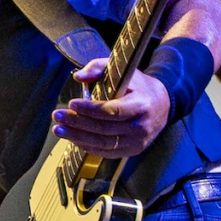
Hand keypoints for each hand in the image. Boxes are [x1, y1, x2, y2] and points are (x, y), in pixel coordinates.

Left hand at [52, 57, 168, 157]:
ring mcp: (137, 142)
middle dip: (77, 123)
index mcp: (141, 105)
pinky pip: (106, 152)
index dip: (90, 110)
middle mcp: (140, 127)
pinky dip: (88, 146)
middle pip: (104, 129)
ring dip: (77, 137)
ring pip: (103, 144)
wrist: (163, 105)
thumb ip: (99, 68)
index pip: (112, 111)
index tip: (72, 104)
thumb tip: (78, 77)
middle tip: (57, 116)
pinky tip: (73, 138)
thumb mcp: (123, 71)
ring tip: (59, 130)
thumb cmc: (139, 86)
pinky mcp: (132, 151)